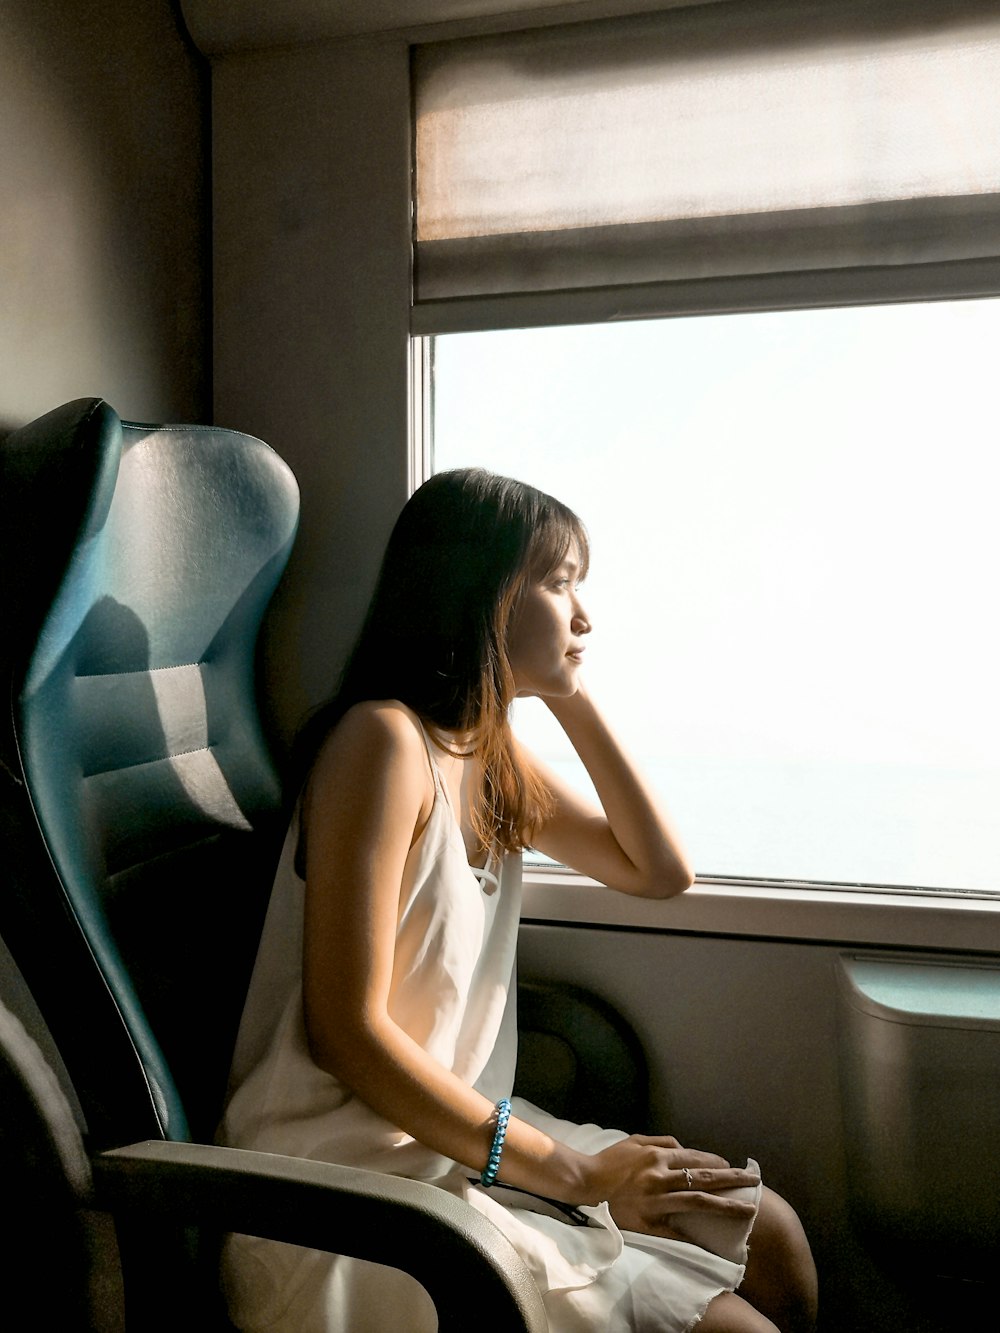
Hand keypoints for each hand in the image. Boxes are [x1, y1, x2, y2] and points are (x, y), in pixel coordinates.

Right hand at [581, 1134, 759, 1237]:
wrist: (585, 1182)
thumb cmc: (610, 1161)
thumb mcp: (635, 1141)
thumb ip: (661, 1142)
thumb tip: (684, 1148)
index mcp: (657, 1156)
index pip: (695, 1158)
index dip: (716, 1163)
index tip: (732, 1167)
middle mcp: (660, 1177)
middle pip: (704, 1178)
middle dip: (733, 1179)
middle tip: (755, 1181)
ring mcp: (655, 1201)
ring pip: (698, 1202)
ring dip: (726, 1205)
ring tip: (748, 1209)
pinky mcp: (648, 1222)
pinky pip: (676, 1230)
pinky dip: (696, 1235)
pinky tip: (715, 1240)